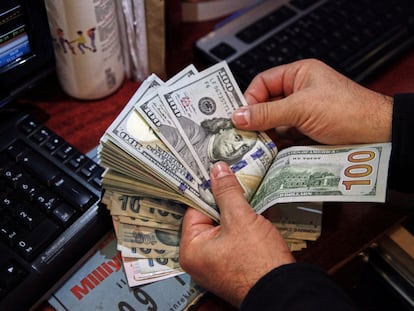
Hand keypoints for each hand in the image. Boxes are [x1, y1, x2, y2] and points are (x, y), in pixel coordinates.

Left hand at [179, 162, 294, 307]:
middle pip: (209, 218)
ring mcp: (217, 263)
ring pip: (224, 227)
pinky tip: (254, 214)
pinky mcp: (233, 265)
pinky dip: (243, 226)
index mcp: (191, 250)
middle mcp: (200, 259)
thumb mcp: (240, 218)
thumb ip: (227, 192)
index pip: (195, 209)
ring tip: (247, 196)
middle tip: (234, 180)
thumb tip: (218, 169)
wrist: (285, 292)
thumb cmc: (258, 261)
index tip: (218, 173)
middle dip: (224, 201)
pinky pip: (233, 238)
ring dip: (236, 213)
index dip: (209, 190)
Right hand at [232, 59, 392, 144]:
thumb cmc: (347, 110)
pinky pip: (284, 136)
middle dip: (255, 119)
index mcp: (298, 75)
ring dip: (265, 133)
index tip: (239, 115)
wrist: (375, 134)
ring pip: (274, 122)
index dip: (249, 98)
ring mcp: (302, 113)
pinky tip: (270, 151)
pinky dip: (276, 143)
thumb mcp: (301, 107)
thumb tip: (239, 116)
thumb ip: (268, 112)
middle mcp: (299, 92)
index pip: (263, 82)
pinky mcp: (306, 131)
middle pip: (266, 104)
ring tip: (256, 145)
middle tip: (243, 133)